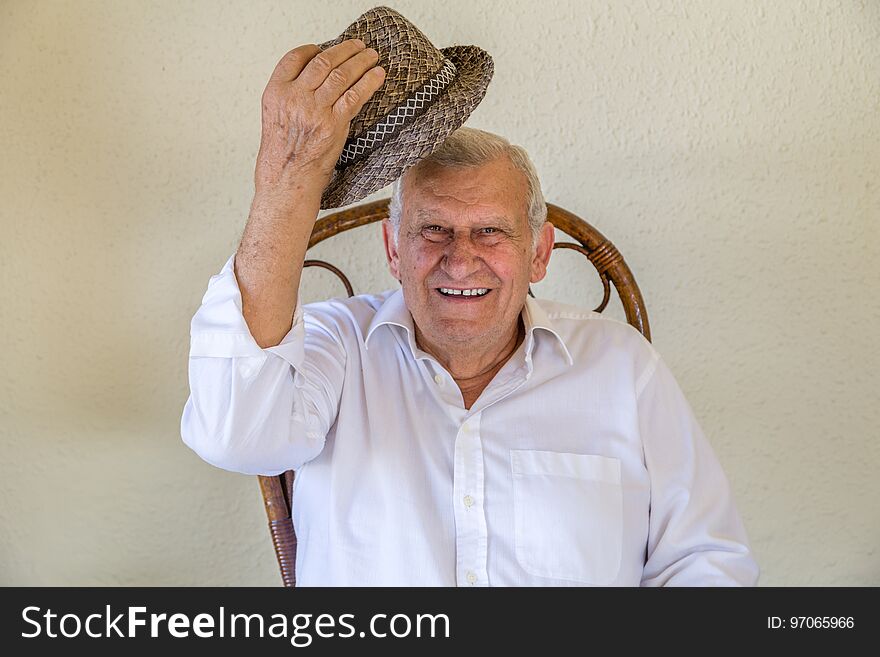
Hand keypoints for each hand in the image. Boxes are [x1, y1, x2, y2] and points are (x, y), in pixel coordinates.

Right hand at [253, 40, 385, 199]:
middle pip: (323, 62)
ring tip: (372, 56)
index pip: (295, 58)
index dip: (314, 49)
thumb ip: (290, 97)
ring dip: (361, 62)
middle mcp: (294, 98)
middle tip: (359, 46)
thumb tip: (314, 81)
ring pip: (341, 75)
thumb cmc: (281, 157)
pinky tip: (378, 75)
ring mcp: (314, 111)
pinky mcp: (333, 125)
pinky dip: (369, 82)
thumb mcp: (275, 119)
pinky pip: (355, 96)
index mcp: (275, 93)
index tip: (326, 48)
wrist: (287, 184)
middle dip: (345, 50)